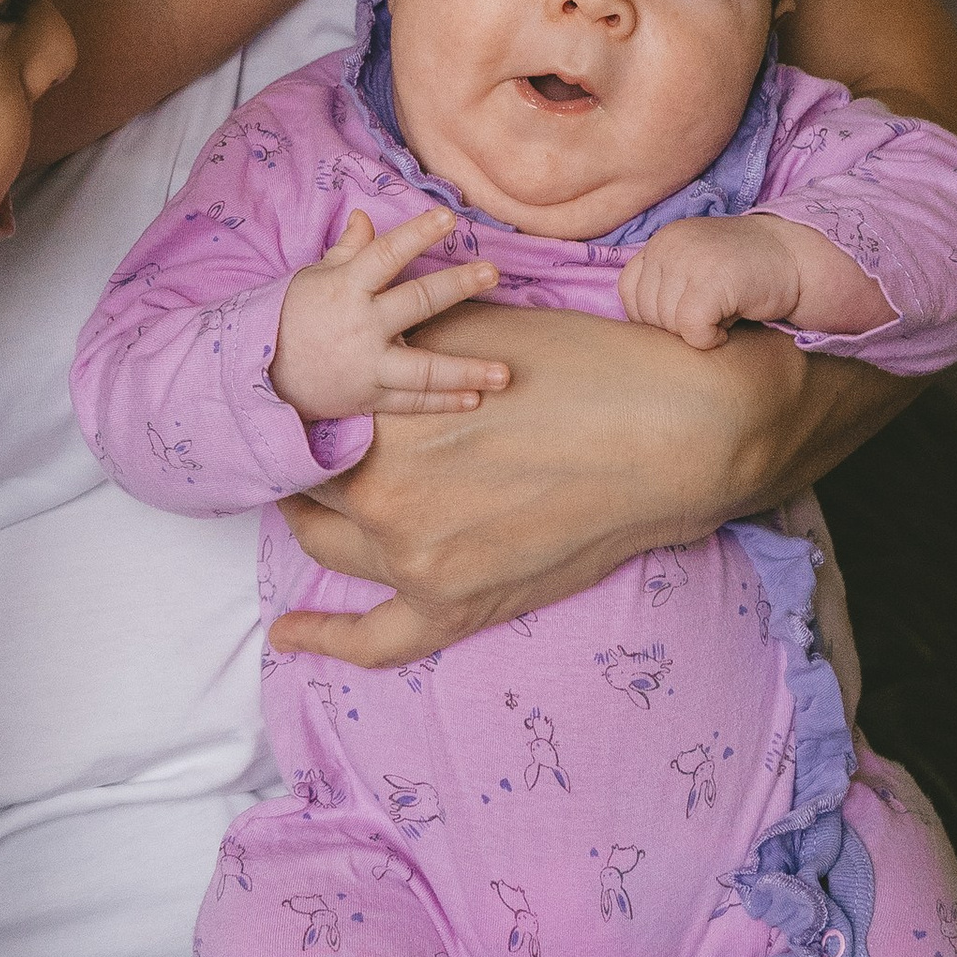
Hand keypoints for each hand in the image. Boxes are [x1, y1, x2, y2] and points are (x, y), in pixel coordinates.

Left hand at [267, 305, 895, 667]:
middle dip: (302, 455)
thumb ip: (393, 333)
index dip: (296, 402)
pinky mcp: (457, 605)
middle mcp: (381, 489)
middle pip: (303, 477)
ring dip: (311, 520)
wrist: (668, 433)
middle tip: (304, 440)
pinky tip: (287, 632)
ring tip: (306, 502)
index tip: (294, 391)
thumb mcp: (468, 323)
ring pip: (325, 545)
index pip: (299, 415)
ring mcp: (417, 558)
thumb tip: (342, 316)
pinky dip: (325, 638)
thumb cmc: (576, 363)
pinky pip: (374, 640)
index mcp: (377, 410)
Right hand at [270, 209, 509, 419]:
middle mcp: (361, 326)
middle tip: (492, 273)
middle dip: (456, 287)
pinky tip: (475, 399)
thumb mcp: (314, 278)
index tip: (448, 218)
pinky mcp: (369, 398)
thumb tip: (365, 217)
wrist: (262, 375)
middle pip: (416, 303)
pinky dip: (443, 402)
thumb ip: (347, 251)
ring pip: (423, 369)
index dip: (417, 234)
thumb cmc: (290, 317)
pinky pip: (411, 402)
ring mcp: (367, 366)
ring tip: (504, 374)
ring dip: (466, 371)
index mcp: (346, 288)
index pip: (386, 254)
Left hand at [618, 214, 807, 350]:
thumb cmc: (747, 273)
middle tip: (711, 317)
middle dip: (675, 328)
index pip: (629, 292)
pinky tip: (728, 330)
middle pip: (646, 312)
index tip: (685, 318)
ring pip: (667, 323)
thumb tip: (638, 335)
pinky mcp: (712, 281)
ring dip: (694, 333)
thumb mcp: (695, 268)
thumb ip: (665, 286)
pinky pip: (691, 329)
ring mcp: (689, 260)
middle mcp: (669, 245)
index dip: (653, 316)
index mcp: (661, 242)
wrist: (797, 257)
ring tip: (722, 317)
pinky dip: (709, 339)